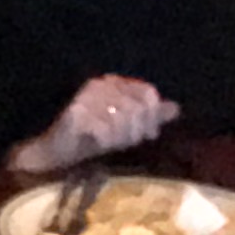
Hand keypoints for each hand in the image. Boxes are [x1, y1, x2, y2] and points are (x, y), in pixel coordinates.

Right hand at [19, 74, 175, 174]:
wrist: (58, 151)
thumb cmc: (93, 137)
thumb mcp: (127, 127)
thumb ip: (150, 116)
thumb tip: (176, 108)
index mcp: (114, 82)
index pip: (148, 94)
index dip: (152, 116)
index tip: (147, 135)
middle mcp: (100, 84)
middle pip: (138, 106)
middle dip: (137, 130)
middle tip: (126, 143)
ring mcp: (87, 96)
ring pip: (123, 118)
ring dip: (121, 137)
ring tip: (112, 144)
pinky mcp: (77, 112)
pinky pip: (106, 129)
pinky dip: (106, 141)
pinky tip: (99, 144)